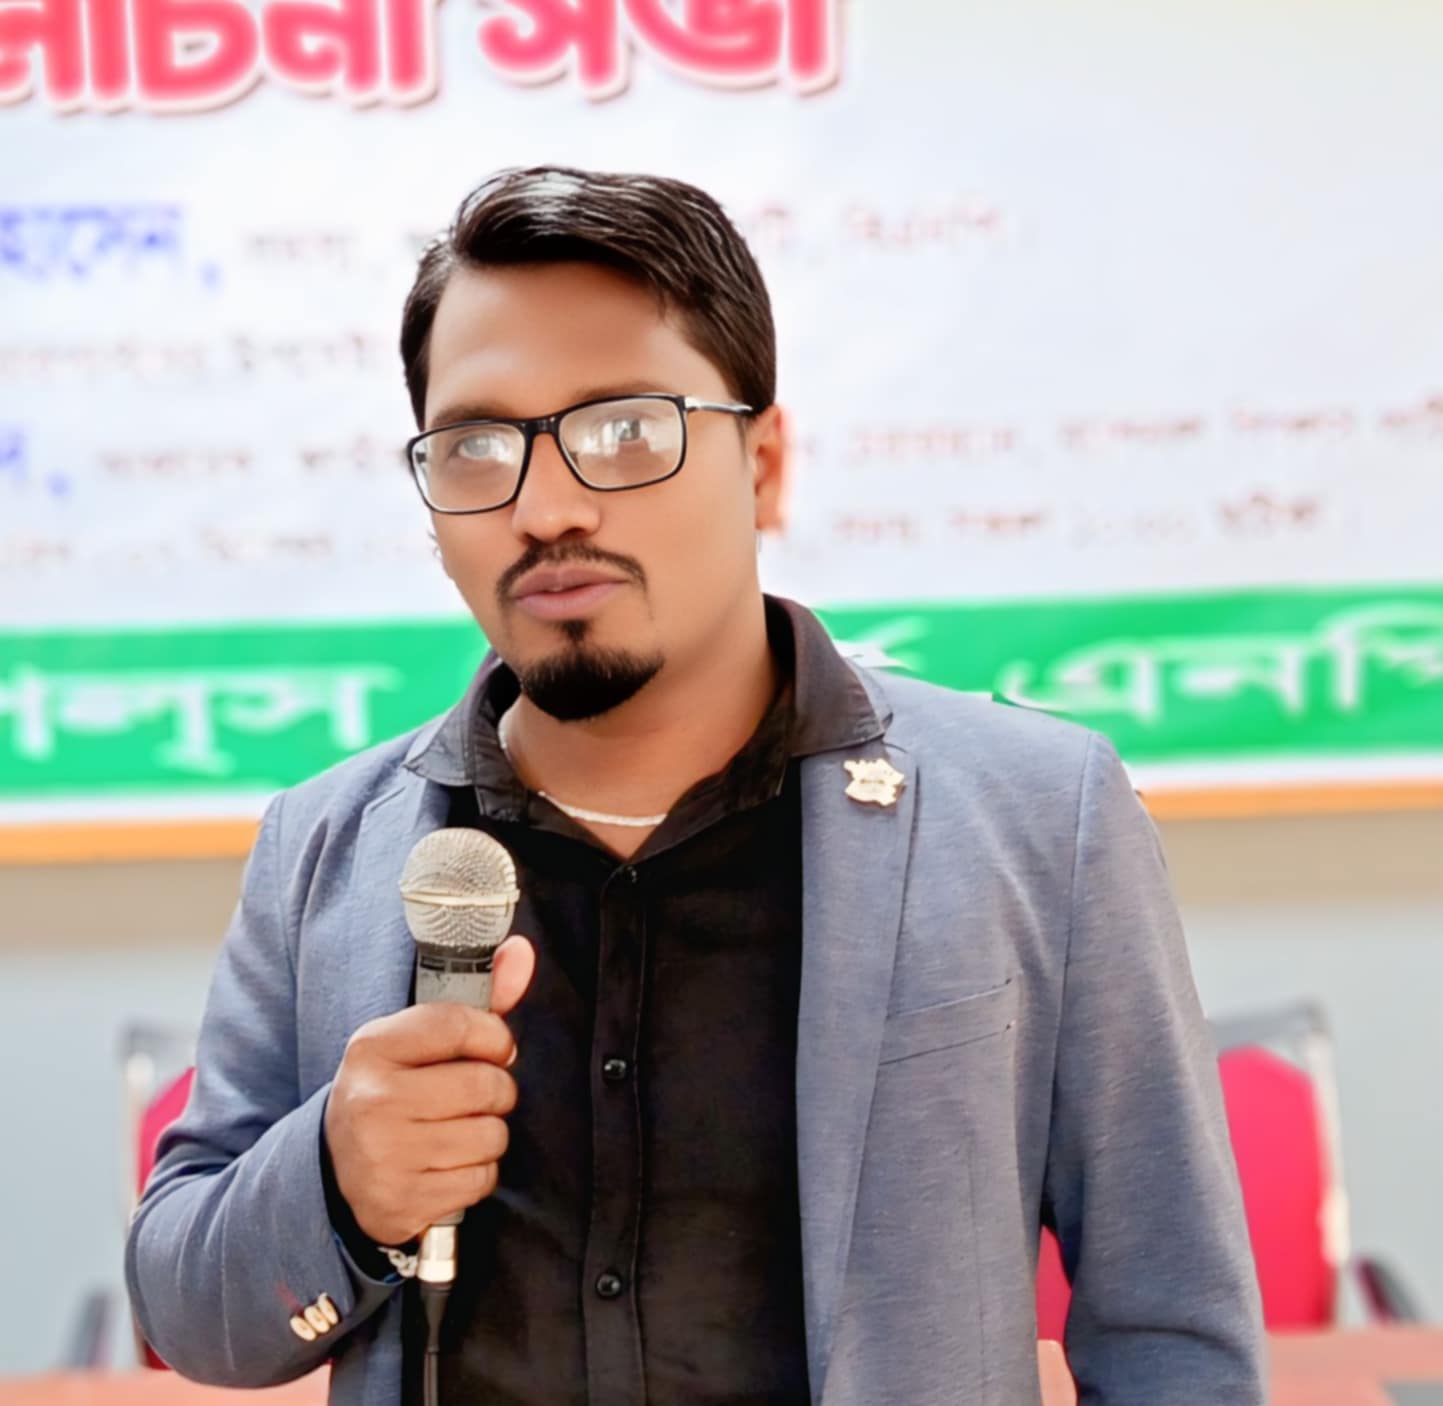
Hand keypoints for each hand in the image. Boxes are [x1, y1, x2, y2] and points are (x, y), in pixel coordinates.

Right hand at [322, 935, 535, 1246]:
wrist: (339, 1168)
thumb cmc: (393, 1090)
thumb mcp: (419, 1040)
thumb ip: (478, 997)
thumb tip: (522, 951)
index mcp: (372, 1047)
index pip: (459, 1024)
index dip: (494, 1037)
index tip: (494, 1048)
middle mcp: (372, 1099)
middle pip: (485, 1084)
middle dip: (495, 1091)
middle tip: (474, 1096)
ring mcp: (383, 1155)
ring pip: (490, 1136)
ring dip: (488, 1135)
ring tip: (458, 1131)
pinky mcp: (400, 1202)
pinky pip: (479, 1180)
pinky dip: (476, 1173)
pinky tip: (448, 1165)